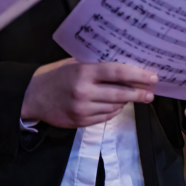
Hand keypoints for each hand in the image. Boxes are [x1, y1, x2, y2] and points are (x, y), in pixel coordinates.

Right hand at [21, 58, 156, 128]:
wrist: (32, 96)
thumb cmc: (57, 75)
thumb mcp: (76, 63)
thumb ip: (97, 65)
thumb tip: (127, 65)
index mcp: (84, 72)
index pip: (117, 73)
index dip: (138, 75)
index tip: (153, 78)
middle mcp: (84, 92)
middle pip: (120, 94)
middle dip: (139, 93)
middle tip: (151, 93)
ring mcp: (81, 109)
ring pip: (114, 107)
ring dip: (126, 102)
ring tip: (132, 96)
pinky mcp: (79, 122)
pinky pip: (105, 117)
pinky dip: (113, 111)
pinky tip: (116, 105)